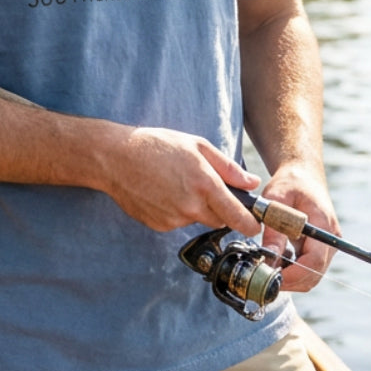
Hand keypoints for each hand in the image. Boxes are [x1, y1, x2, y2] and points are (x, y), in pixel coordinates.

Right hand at [99, 126, 261, 235]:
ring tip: (175, 183)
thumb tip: (252, 183)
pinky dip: (175, 211)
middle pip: (219, 220)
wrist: (116, 158)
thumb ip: (228, 168)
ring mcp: (173, 219)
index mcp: (206, 185)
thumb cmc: (157, 145)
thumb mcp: (197, 146)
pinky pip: (177, 222)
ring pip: (196, 220)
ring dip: (194, 208)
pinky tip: (162, 192)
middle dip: (218, 208)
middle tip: (202, 186)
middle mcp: (191, 207)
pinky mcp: (159, 225)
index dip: (250, 224)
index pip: (238, 218)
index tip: (254, 225)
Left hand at [258, 161, 338, 292]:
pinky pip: (308, 268)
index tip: (271, 276)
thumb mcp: (276, 198)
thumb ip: (274, 227)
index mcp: (324, 224)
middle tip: (262, 275)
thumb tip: (269, 257)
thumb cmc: (290, 182)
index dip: (294, 274)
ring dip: (290, 277)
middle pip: (315, 273)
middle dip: (289, 280)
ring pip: (311, 275)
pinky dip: (292, 271)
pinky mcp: (321, 248)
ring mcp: (328, 245)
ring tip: (266, 266)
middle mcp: (331, 239)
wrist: (303, 176)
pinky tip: (276, 260)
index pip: (315, 260)